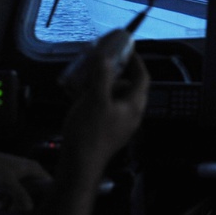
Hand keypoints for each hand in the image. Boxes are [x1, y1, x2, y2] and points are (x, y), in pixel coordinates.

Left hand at [0, 147, 52, 211]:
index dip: (46, 196)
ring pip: (23, 198)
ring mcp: (18, 179)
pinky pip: (13, 197)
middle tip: (15, 208)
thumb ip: (20, 194)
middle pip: (36, 194)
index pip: (49, 184)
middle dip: (26, 204)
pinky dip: (6, 202)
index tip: (37, 207)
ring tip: (2, 206)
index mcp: (33, 169)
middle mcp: (29, 174)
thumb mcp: (7, 180)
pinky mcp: (8, 183)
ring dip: (13, 205)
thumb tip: (31, 208)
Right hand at [60, 30, 149, 185]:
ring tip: (82, 73)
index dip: (135, 60)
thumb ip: (102, 76)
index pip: (142, 77)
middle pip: (125, 85)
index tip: (125, 48)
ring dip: (97, 82)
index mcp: (134, 105)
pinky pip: (99, 106)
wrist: (78, 167)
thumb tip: (106, 57)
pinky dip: (89, 96)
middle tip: (97, 60)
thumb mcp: (96, 99)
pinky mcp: (102, 130)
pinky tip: (74, 91)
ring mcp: (115, 123)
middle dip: (111, 71)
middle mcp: (128, 114)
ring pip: (109, 95)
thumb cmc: (90, 133)